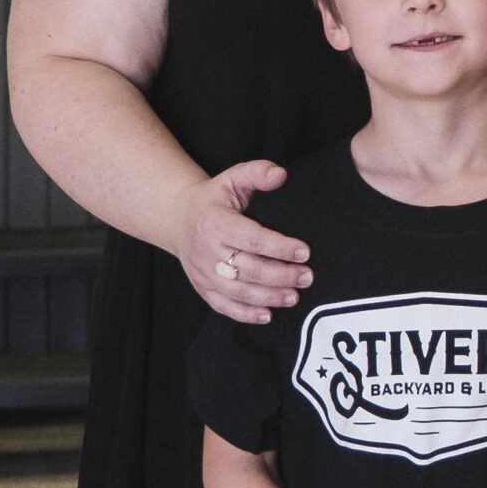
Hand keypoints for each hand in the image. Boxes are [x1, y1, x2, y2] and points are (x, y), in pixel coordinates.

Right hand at [178, 160, 312, 323]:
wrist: (178, 217)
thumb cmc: (215, 198)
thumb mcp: (234, 177)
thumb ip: (258, 172)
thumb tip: (281, 175)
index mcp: (216, 222)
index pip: (252, 238)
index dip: (279, 247)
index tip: (305, 251)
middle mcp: (207, 250)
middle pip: (248, 269)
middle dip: (281, 276)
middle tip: (307, 277)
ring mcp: (203, 272)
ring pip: (238, 291)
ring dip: (268, 297)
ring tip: (294, 296)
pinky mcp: (202, 287)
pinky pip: (223, 306)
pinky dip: (245, 314)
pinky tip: (268, 315)